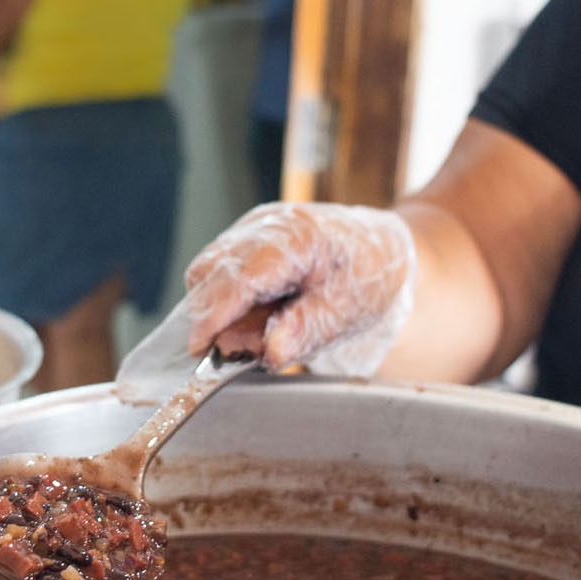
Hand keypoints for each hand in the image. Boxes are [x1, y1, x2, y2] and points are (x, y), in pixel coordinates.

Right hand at [183, 202, 414, 375]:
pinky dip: (230, 301)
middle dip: (215, 317)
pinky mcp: (245, 238)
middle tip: (245, 349)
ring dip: (222, 310)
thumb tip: (270, 353)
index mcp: (296, 238)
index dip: (213, 316)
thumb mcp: (351, 310)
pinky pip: (218, 271)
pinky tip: (263, 312)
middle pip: (210, 272)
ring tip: (265, 328)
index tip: (198, 349)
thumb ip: (308, 330)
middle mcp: (265, 225)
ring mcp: (251, 228)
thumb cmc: (370, 274)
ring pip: (208, 272)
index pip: (237, 277)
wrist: (382, 245)